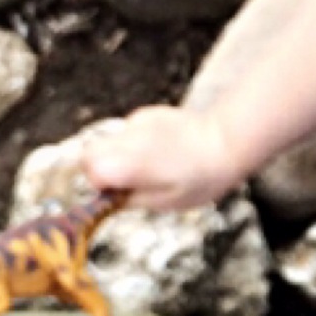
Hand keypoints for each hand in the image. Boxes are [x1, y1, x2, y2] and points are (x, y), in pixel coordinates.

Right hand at [81, 105, 237, 212]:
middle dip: (100, 168)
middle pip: (89, 152)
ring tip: (151, 165)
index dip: (100, 184)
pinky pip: (129, 131)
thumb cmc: (200, 179)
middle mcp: (128, 139)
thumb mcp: (165, 202)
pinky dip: (136, 142)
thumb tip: (109, 199)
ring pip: (109, 141)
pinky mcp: (147, 113)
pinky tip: (162, 149)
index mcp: (130, 163)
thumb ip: (129, 200)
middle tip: (127, 180)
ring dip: (119, 155)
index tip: (119, 192)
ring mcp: (137, 122)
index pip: (90, 169)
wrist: (226, 142)